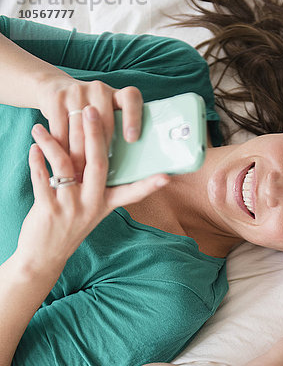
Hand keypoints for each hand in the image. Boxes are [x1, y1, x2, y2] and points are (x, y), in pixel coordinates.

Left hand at [16, 105, 167, 276]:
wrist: (44, 256)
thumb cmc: (68, 227)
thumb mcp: (89, 209)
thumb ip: (95, 185)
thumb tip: (95, 154)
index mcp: (104, 204)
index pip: (132, 193)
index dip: (149, 185)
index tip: (167, 176)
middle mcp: (91, 205)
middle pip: (97, 164)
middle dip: (94, 134)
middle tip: (90, 109)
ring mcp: (70, 208)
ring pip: (64, 166)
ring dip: (51, 143)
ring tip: (40, 127)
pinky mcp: (48, 210)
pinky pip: (42, 179)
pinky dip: (36, 161)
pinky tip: (33, 148)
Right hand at [36, 73, 142, 180]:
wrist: (54, 87)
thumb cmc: (90, 114)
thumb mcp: (107, 117)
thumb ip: (119, 134)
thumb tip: (131, 170)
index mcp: (118, 95)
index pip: (131, 99)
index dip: (133, 118)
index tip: (132, 139)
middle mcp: (99, 89)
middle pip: (103, 125)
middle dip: (99, 156)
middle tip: (98, 180)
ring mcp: (77, 92)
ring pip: (80, 133)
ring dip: (79, 159)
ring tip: (79, 179)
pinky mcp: (56, 99)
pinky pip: (60, 132)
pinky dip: (61, 151)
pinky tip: (62, 166)